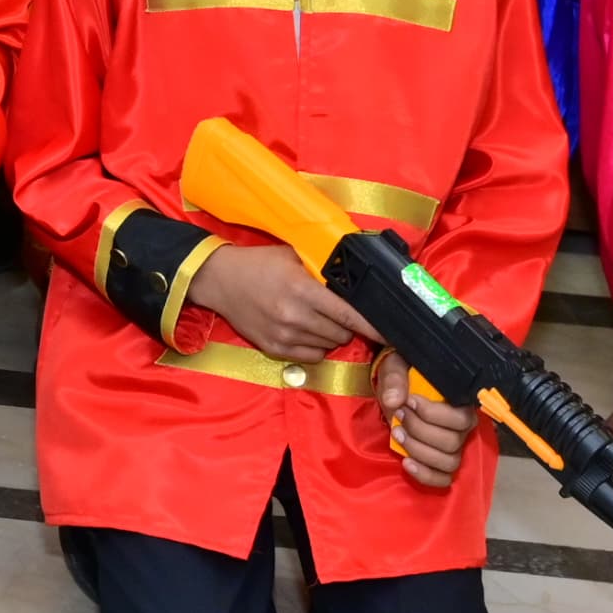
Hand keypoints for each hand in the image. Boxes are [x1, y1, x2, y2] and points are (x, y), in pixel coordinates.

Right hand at [186, 242, 376, 361]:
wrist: (220, 281)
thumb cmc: (261, 264)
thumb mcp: (294, 256)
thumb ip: (324, 269)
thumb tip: (359, 278)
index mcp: (302, 290)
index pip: (348, 315)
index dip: (373, 326)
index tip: (392, 334)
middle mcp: (294, 316)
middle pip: (342, 333)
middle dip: (347, 324)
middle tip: (338, 310)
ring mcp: (284, 336)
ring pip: (329, 346)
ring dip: (331, 334)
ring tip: (317, 317)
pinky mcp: (275, 350)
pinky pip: (312, 355)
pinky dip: (316, 345)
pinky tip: (305, 328)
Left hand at [375, 353, 476, 489]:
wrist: (396, 390)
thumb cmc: (403, 376)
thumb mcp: (396, 367)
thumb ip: (396, 379)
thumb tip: (394, 400)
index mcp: (461, 403)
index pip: (462, 418)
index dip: (433, 414)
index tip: (408, 401)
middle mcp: (463, 429)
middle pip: (452, 442)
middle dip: (420, 430)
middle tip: (399, 416)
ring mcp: (454, 448)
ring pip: (449, 462)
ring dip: (419, 451)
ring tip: (397, 434)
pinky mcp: (441, 463)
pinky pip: (443, 479)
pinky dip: (425, 475)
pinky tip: (406, 463)